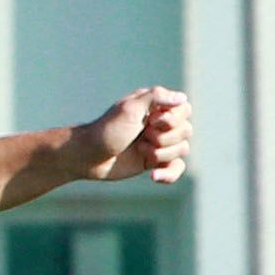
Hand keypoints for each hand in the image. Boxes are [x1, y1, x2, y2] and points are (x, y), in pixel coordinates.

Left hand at [77, 86, 191, 187]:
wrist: (88, 157)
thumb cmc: (106, 130)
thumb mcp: (129, 109)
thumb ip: (156, 97)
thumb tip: (182, 97)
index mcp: (155, 106)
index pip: (184, 109)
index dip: (172, 119)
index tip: (151, 122)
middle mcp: (160, 123)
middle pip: (186, 131)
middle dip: (164, 138)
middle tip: (141, 137)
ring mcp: (159, 143)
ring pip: (183, 149)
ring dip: (161, 154)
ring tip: (139, 151)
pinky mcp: (155, 161)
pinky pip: (177, 168)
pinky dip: (168, 174)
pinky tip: (153, 176)